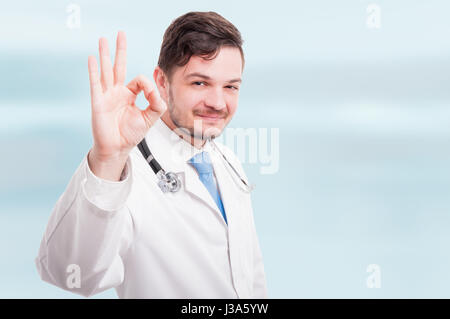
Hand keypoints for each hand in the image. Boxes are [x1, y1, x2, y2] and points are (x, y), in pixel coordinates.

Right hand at [88, 31, 166, 161]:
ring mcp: (107, 95)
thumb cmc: (130, 134)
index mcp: (129, 94)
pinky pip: (96, 83)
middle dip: (120, 50)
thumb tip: (157, 92)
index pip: (139, 80)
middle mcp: (117, 92)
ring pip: (106, 70)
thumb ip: (157, 104)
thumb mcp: (149, 118)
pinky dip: (94, 70)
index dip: (147, 86)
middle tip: (121, 34)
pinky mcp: (98, 101)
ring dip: (105, 54)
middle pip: (119, 66)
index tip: (151, 96)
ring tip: (103, 39)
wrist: (117, 148)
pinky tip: (92, 58)